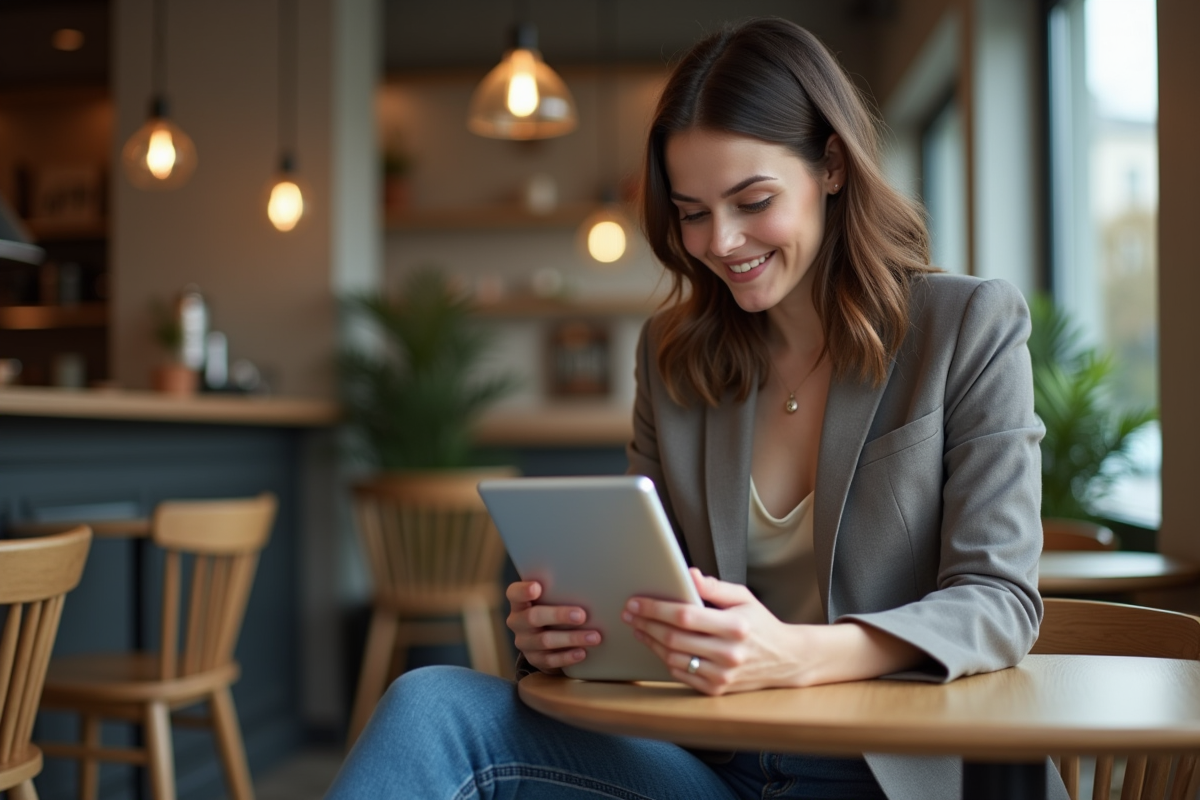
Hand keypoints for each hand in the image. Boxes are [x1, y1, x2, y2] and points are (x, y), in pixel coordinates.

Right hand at [506, 580, 601, 674]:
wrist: (545, 638)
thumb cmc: (551, 608)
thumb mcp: (550, 598)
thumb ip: (558, 592)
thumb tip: (589, 586)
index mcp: (519, 602)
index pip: (514, 593)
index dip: (523, 591)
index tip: (537, 587)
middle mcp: (517, 622)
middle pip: (532, 617)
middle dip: (558, 615)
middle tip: (582, 615)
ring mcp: (524, 642)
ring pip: (545, 641)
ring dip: (571, 638)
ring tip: (593, 637)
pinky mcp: (534, 659)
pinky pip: (550, 660)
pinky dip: (567, 656)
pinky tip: (582, 652)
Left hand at [622, 568, 808, 694]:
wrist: (786, 660)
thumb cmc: (760, 623)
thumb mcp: (743, 597)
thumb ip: (715, 587)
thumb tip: (689, 574)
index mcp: (735, 627)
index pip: (685, 616)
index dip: (656, 608)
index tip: (636, 602)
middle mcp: (729, 654)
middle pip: (674, 638)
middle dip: (646, 623)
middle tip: (629, 613)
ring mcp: (723, 675)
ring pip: (673, 658)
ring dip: (651, 642)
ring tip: (639, 628)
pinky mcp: (717, 689)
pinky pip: (681, 674)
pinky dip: (666, 659)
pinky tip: (657, 645)